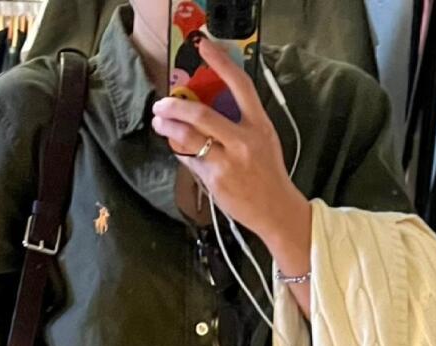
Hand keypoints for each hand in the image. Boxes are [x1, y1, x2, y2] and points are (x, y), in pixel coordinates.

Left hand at [152, 35, 311, 270]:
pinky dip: (180, 150)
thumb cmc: (267, 173)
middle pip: (202, 114)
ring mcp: (228, 162)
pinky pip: (191, 160)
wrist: (276, 210)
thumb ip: (241, 122)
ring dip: (169, 127)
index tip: (204, 46)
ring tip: (160, 121)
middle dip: (175, 105)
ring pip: (189, 138)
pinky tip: (175, 145)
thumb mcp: (263, 140)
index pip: (241, 85)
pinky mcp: (215, 180)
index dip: (221, 63)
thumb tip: (210, 108)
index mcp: (259, 125)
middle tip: (162, 103)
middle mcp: (243, 141)